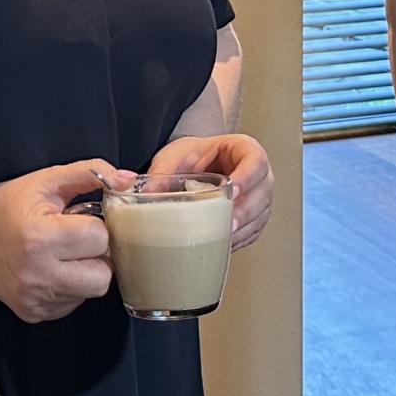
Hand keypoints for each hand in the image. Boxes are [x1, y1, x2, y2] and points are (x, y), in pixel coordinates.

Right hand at [0, 160, 115, 322]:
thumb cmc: (10, 206)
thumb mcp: (46, 180)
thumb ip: (89, 173)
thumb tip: (127, 180)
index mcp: (40, 238)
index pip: (99, 239)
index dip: (96, 228)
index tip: (81, 222)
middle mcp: (37, 274)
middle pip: (102, 277)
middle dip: (98, 257)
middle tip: (81, 244)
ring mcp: (35, 299)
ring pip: (90, 293)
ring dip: (86, 273)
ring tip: (66, 256)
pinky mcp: (34, 314)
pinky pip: (73, 305)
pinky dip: (71, 288)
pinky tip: (55, 271)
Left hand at [146, 133, 271, 249]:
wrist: (194, 167)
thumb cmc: (192, 156)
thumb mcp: (175, 157)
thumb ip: (159, 172)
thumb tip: (132, 187)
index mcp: (243, 149)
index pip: (256, 161)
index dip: (248, 176)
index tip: (233, 190)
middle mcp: (258, 174)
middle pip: (263, 192)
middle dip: (246, 211)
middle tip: (229, 224)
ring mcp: (258, 197)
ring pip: (260, 215)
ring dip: (243, 229)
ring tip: (224, 239)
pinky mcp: (253, 218)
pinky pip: (252, 231)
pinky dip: (240, 240)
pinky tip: (223, 245)